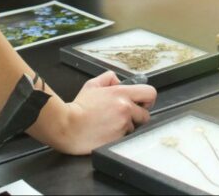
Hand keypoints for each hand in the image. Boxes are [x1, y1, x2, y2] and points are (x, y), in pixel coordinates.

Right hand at [39, 71, 156, 154]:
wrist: (68, 126)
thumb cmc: (78, 107)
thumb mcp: (92, 85)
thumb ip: (108, 78)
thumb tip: (118, 81)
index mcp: (121, 94)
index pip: (150, 93)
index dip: (147, 99)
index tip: (141, 103)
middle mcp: (125, 109)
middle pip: (146, 114)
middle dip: (138, 116)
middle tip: (125, 115)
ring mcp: (122, 125)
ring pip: (134, 127)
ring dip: (126, 126)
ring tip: (110, 124)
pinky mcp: (118, 139)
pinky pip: (125, 137)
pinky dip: (118, 135)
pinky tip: (107, 132)